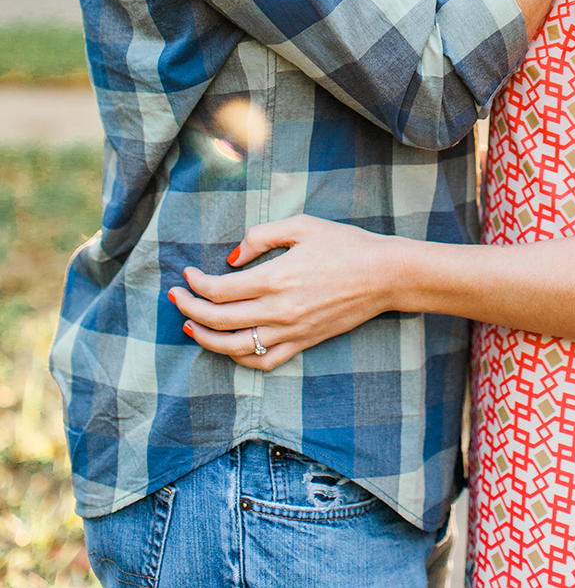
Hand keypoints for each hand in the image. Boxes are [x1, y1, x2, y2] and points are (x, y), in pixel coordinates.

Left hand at [168, 216, 400, 370]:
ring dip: (206, 339)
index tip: (186, 275)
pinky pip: (263, 361)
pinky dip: (239, 359)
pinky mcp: (303, 343)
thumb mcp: (302, 226)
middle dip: (190, 309)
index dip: (195, 285)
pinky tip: (228, 348)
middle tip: (176, 299)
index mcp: (276, 278)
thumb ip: (262, 236)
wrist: (384, 275)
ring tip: (191, 326)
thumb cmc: (345, 245)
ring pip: (235, 348)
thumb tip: (232, 258)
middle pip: (220, 320)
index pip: (220, 290)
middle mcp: (279, 310)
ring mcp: (291, 331)